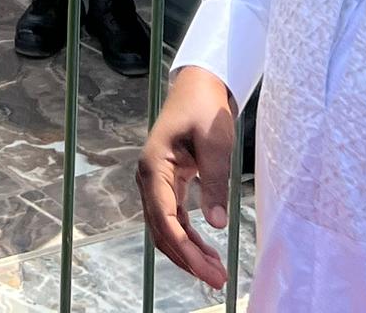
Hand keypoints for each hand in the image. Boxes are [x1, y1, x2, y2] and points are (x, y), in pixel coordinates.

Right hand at [136, 66, 238, 286]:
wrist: (198, 86)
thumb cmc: (204, 108)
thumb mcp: (215, 143)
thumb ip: (214, 183)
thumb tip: (217, 225)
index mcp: (154, 166)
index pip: (165, 218)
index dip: (186, 249)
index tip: (209, 271)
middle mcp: (148, 178)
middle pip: (162, 229)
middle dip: (187, 258)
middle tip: (217, 279)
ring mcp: (155, 182)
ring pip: (165, 228)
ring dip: (187, 251)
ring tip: (215, 271)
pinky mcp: (167, 183)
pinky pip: (173, 218)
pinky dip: (188, 236)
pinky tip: (206, 250)